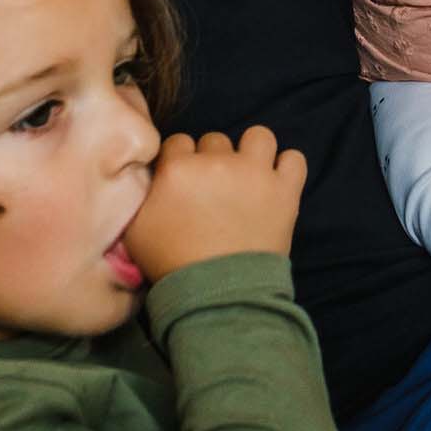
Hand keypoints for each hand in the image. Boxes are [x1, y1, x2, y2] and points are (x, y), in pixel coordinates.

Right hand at [123, 126, 307, 280]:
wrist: (217, 293)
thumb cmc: (171, 264)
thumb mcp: (136, 229)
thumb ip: (141, 194)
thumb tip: (152, 177)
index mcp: (178, 168)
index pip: (178, 142)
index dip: (181, 161)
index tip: (185, 182)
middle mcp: (217, 161)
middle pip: (215, 141)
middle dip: (213, 160)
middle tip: (214, 189)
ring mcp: (255, 173)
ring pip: (258, 136)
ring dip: (253, 153)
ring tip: (249, 177)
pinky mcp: (285, 190)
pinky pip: (295, 159)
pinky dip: (287, 168)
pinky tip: (277, 183)